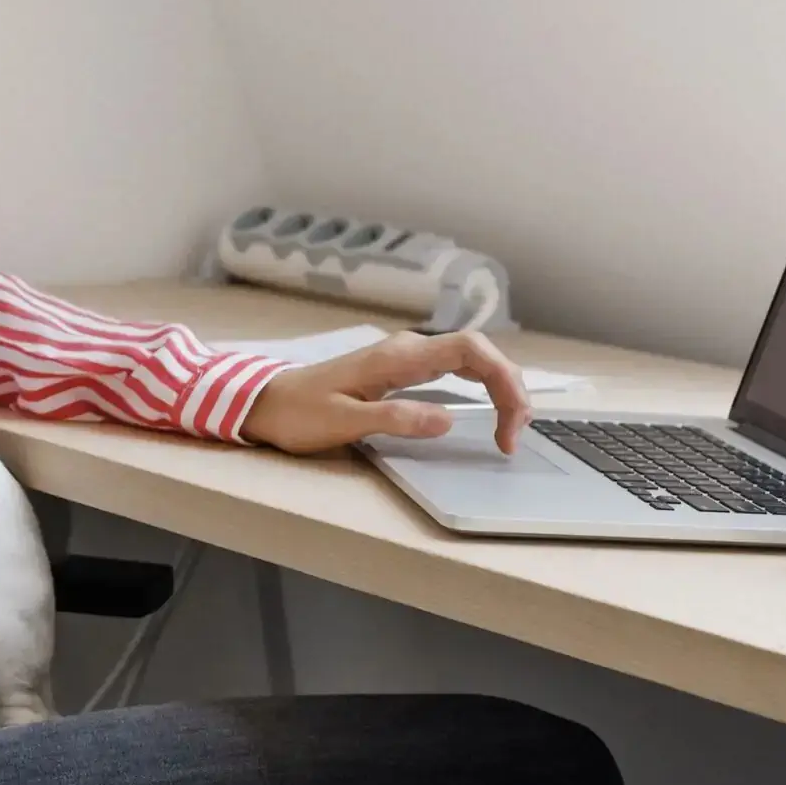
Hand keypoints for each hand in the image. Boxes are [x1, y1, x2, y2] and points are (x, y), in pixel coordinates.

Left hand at [240, 330, 532, 457]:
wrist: (268, 402)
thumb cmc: (300, 414)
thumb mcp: (343, 422)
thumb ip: (395, 418)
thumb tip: (446, 420)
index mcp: (398, 356)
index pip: (470, 350)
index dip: (502, 381)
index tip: (509, 425)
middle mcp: (408, 349)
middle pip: (480, 353)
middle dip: (510, 388)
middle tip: (516, 435)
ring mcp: (407, 357)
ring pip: (472, 360)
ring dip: (500, 388)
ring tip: (511, 428)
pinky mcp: (404, 370)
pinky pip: (457, 371)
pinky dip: (481, 389)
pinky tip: (488, 412)